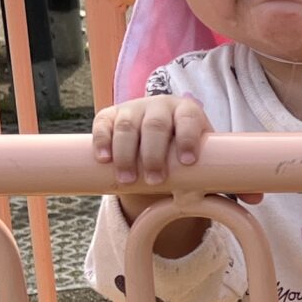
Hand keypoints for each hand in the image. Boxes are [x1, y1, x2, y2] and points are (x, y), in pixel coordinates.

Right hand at [93, 95, 213, 205]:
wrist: (154, 147)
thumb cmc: (180, 155)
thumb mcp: (194, 160)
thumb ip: (199, 175)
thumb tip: (196, 196)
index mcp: (185, 111)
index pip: (188, 119)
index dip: (187, 138)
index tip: (187, 162)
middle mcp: (159, 105)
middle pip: (155, 125)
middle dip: (154, 155)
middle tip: (155, 180)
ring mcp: (132, 108)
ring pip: (127, 127)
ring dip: (126, 155)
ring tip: (128, 180)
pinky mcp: (109, 116)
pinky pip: (102, 124)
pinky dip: (102, 141)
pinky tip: (104, 160)